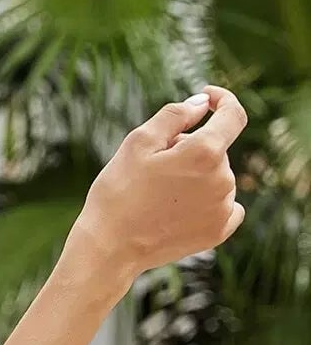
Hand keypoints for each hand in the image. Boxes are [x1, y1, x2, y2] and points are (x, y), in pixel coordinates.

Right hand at [71, 84, 247, 285]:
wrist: (110, 247)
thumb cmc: (118, 190)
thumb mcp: (138, 142)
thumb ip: (175, 115)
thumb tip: (201, 103)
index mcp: (205, 152)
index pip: (233, 115)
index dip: (223, 100)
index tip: (207, 97)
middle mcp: (223, 179)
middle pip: (215, 149)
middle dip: (191, 147)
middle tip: (153, 166)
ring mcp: (223, 208)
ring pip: (217, 176)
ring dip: (196, 175)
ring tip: (158, 193)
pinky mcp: (219, 231)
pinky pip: (225, 204)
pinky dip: (207, 200)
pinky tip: (179, 209)